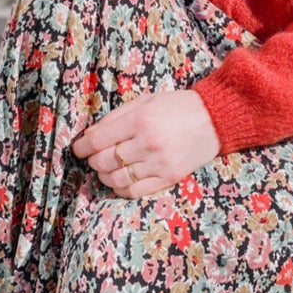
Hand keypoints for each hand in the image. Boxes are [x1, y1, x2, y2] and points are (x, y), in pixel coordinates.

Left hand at [72, 89, 220, 196]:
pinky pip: (134, 192)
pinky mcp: (169, 178)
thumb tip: (90, 135)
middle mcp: (147, 143)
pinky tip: (120, 180)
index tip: (78, 148)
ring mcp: (159, 163)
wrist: (214, 119)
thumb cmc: (177, 106)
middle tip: (93, 156)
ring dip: (104, 175)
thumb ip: (117, 116)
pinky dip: (120, 189)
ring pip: (116, 179)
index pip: (98, 140)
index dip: (81, 146)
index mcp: (140, 120)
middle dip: (92, 160)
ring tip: (107, 168)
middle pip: (103, 162)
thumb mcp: (146, 100)